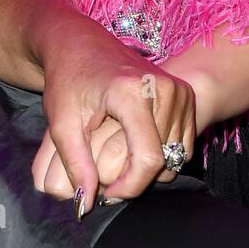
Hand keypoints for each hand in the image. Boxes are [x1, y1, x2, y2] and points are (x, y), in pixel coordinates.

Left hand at [30, 21, 195, 213]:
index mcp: (134, 92)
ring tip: (119, 159)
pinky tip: (135, 146)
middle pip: (163, 160)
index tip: (105, 195)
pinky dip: (162, 155)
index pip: (147, 160)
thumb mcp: (62, 123)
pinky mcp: (186, 95)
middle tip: (106, 178)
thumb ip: (75, 165)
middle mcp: (164, 89)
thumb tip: (86, 204)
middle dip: (135, 179)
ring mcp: (179, 91)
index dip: (128, 187)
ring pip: (175, 156)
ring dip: (150, 169)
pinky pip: (182, 144)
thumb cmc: (68, 80)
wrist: (80, 43)